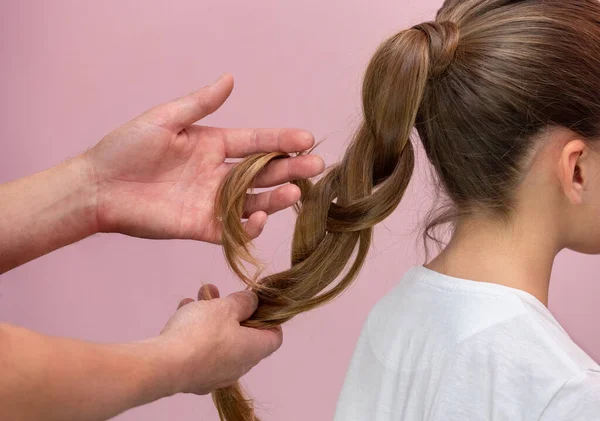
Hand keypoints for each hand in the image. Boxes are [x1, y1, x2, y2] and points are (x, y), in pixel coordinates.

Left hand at [84, 74, 323, 242]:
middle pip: (263, 172)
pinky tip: (262, 216)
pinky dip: (252, 226)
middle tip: (316, 167)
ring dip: (277, 198)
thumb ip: (200, 103)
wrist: (99, 188)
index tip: (306, 138)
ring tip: (295, 192)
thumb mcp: (165, 118)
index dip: (281, 140)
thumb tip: (230, 78)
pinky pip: (235, 229)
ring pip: (255, 201)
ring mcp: (213, 202)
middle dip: (291, 169)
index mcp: (213, 145)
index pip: (256, 142)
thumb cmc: (126, 147)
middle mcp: (219, 174)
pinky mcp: (203, 227)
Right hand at [159, 284, 281, 394]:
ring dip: (211, 317)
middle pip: (243, 336)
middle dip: (232, 311)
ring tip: (198, 297)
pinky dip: (196, 331)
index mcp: (253, 350)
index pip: (274, 338)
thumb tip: (253, 301)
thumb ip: (243, 302)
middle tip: (220, 293)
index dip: (270, 319)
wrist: (164, 366)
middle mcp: (238, 367)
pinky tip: (183, 311)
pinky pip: (201, 350)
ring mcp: (215, 375)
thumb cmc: (202, 333)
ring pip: (219, 340)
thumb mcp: (226, 307)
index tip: (257, 304)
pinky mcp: (194, 377)